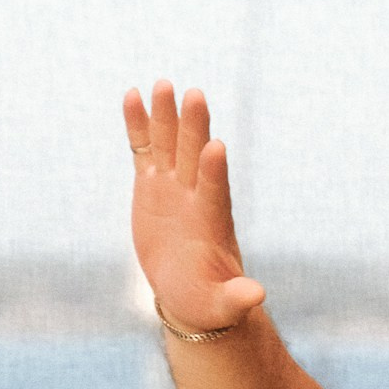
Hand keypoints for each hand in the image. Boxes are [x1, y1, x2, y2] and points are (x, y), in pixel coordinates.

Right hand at [124, 79, 265, 334]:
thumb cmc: (209, 302)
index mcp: (213, 223)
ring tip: (162, 84)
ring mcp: (173, 187)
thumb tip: (256, 297)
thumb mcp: (222, 305)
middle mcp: (195, 197)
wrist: (190, 291)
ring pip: (169, 145)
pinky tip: (131, 95)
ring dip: (166, 116)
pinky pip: (145, 149)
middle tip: (195, 94)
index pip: (215, 192)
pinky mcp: (151, 185)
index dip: (214, 172)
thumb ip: (237, 298)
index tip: (216, 147)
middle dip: (194, 128)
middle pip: (194, 156)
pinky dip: (139, 125)